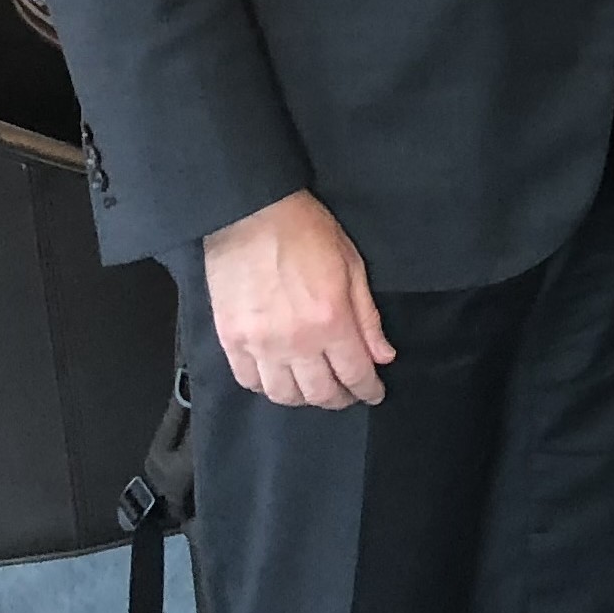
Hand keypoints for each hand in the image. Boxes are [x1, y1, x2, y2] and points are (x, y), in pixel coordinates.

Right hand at [202, 189, 394, 407]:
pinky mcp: (230, 340)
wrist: (250, 213)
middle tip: (347, 394)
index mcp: (331, 321)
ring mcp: (259, 344)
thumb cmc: (307, 231)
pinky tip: (279, 379)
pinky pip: (249, 381)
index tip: (374, 392)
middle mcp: (295, 342)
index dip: (369, 389)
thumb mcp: (352, 265)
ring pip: (283, 395)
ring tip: (314, 388)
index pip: (355, 373)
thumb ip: (367, 317)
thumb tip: (383, 356)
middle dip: (339, 399)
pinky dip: (267, 387)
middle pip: (320, 393)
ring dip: (303, 398)